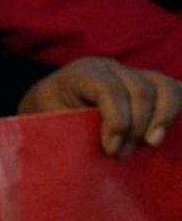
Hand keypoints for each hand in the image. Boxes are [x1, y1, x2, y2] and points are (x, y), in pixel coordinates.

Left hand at [20, 57, 181, 156]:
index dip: (116, 122)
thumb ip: (75, 129)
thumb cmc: (50, 118)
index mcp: (84, 72)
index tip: (111, 149)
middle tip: (122, 154)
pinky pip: (175, 90)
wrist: (53, 106)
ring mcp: (134, 72)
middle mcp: (111, 67)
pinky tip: (164, 133)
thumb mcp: (53, 122)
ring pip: (164, 87)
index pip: (110, 90)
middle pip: (140, 90)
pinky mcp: (152, 83)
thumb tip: (104, 148)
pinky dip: (176, 111)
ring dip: (162, 119)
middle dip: (137, 127)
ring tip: (150, 144)